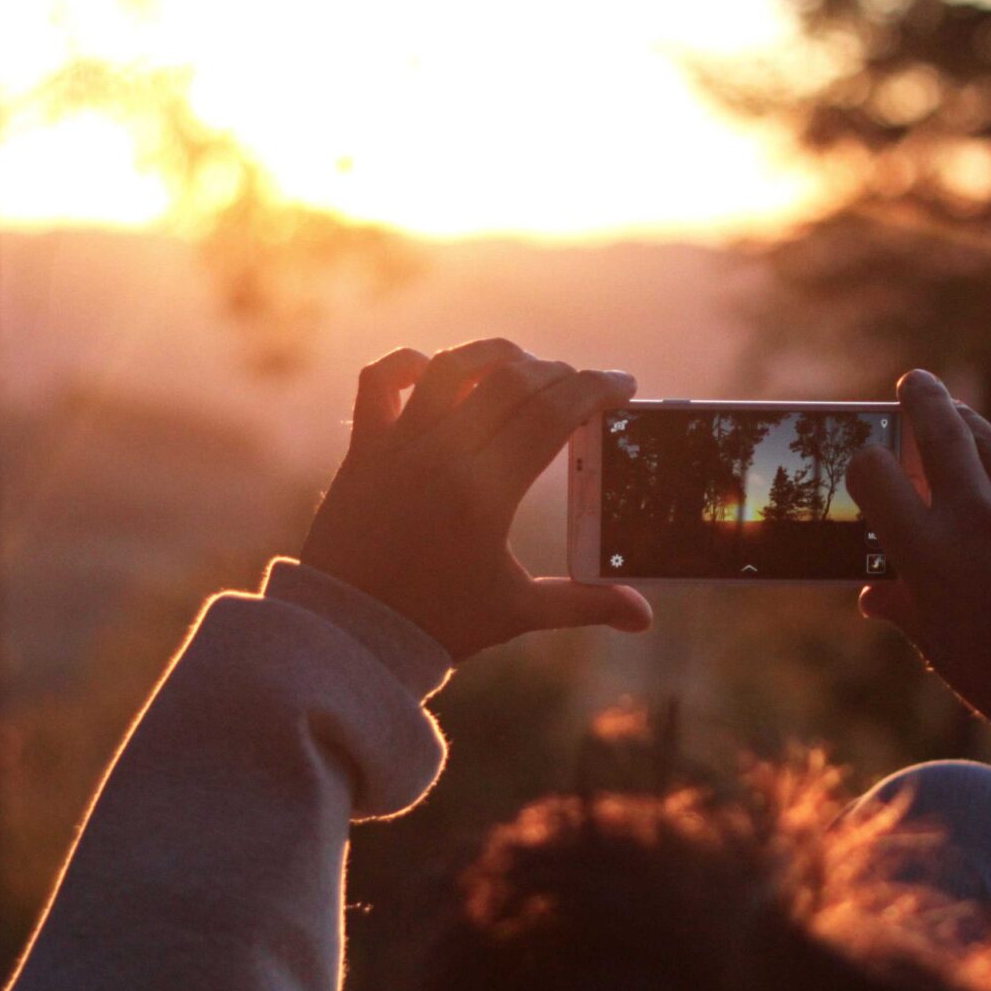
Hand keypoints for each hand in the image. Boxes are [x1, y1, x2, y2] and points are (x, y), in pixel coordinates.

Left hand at [301, 338, 652, 660]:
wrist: (346, 636)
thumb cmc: (435, 624)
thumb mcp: (516, 614)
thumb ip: (584, 604)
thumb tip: (644, 615)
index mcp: (487, 492)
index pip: (553, 413)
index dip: (596, 388)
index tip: (624, 383)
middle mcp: (442, 456)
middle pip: (514, 381)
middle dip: (561, 373)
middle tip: (584, 385)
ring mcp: (398, 446)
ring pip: (454, 367)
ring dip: (498, 354)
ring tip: (526, 364)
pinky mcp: (363, 448)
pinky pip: (380, 380)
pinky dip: (410, 363)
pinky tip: (439, 372)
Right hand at [844, 370, 990, 731]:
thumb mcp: (940, 646)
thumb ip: (903, 606)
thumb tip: (874, 593)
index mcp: (927, 552)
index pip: (874, 473)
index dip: (864, 463)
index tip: (867, 463)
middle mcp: (973, 517)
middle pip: (939, 429)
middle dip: (922, 397)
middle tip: (914, 383)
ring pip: (989, 441)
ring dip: (966, 420)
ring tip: (954, 412)